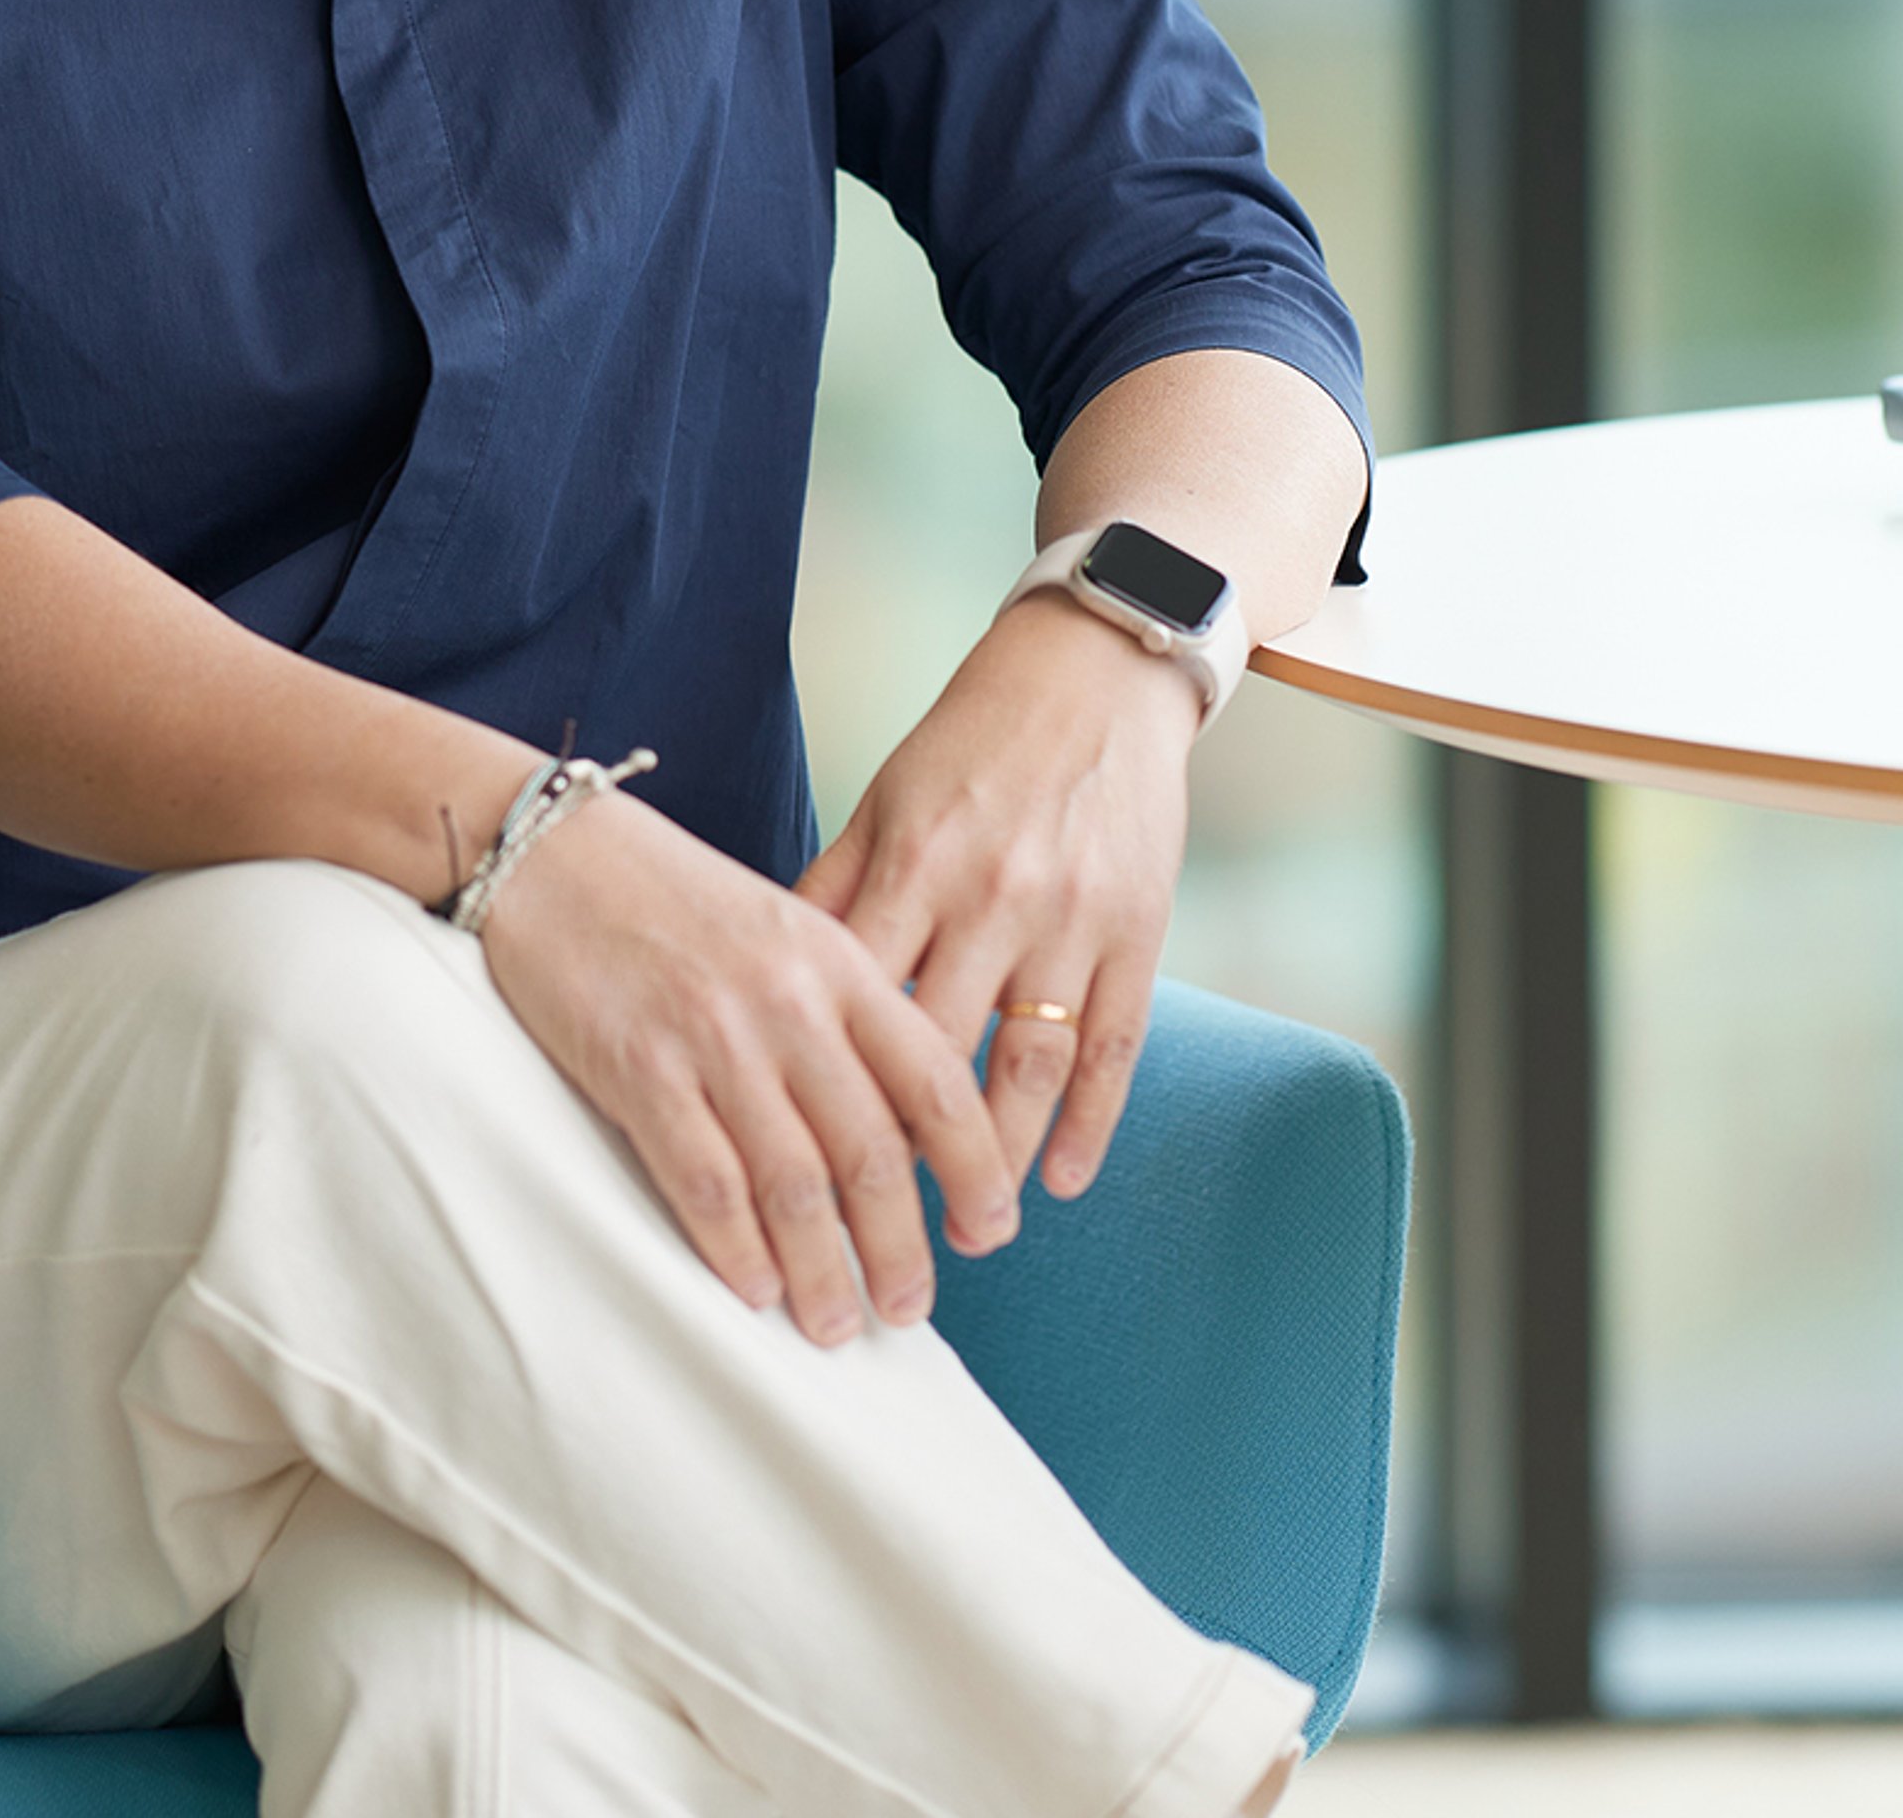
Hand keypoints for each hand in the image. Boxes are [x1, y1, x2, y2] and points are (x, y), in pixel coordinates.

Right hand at [470, 786, 1014, 1344]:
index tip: (987, 1229)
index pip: (935, 1081)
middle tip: (905, 1308)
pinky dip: (736, 1249)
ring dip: (820, 1272)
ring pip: (794, 1185)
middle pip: (871, 1153)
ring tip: (832, 1322)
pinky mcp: (640, 1069)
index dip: (974, 1169)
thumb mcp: (785, 933)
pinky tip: (754, 1285)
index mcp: (837, 962)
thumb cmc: (673, 899)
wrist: (554, 852)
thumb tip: (901, 1134)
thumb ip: (845, 1016)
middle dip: (898, 1249)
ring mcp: (713, 1037)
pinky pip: (705, 1182)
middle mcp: (787, 1001)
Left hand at [796, 591, 1198, 1205]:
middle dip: (907, 1150)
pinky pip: (1115, 1046)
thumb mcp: (884, 799)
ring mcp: (1072, 920)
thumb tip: (763, 971)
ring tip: (971, 1230)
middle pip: (939, 1054)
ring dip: (999, 1160)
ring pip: (1030, 1068)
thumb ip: (834, 887)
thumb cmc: (973, 741)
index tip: (799, 1153)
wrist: (1095, 672)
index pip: (858, 1004)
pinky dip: (1091, 1123)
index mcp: (917, 862)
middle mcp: (993, 898)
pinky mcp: (1139, 931)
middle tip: (878, 1227)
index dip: (827, 1085)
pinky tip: (1063, 1181)